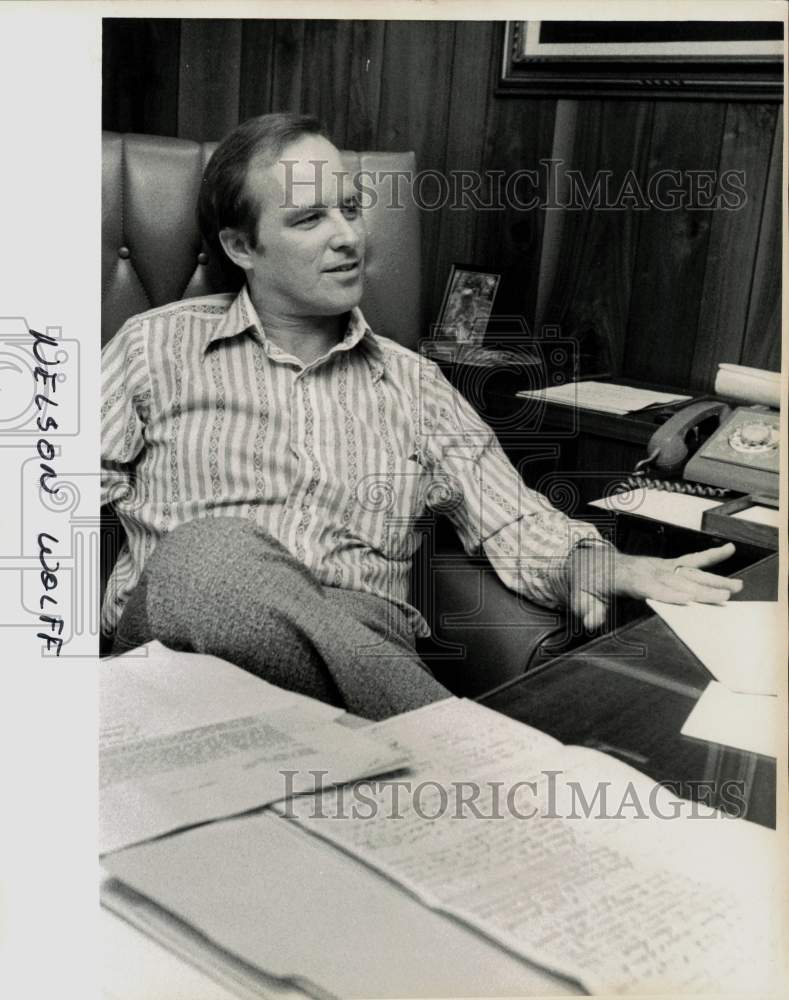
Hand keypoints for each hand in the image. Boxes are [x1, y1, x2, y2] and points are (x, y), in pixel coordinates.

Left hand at [568, 541, 742, 631]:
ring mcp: (658, 565)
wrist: (587, 561)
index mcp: (628, 578)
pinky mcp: (665, 565)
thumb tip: (592, 621)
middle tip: (725, 597)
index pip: (652, 587)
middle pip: (678, 581)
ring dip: (713, 579)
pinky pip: (690, 560)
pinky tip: (729, 550)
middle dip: (701, 590)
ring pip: (689, 572)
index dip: (670, 593)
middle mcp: (647, 569)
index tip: (689, 600)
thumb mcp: (579, 596)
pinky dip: (711, 555)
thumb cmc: (586, 581)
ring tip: (737, 586)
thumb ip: (587, 609)